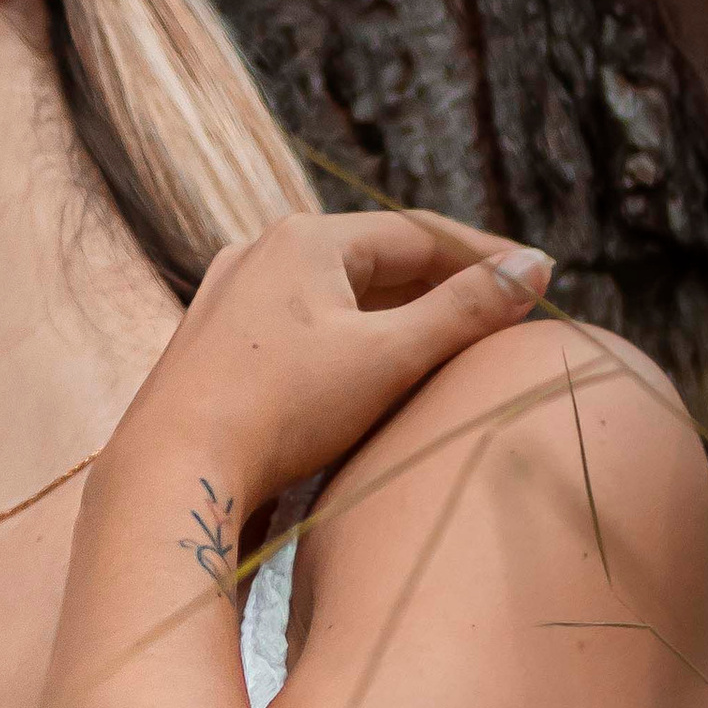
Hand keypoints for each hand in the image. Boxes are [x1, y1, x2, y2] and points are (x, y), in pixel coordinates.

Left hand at [121, 209, 552, 512]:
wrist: (168, 473)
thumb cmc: (281, 412)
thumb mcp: (389, 358)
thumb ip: (466, 311)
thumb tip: (533, 267)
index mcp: (305, 238)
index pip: (419, 234)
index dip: (484, 255)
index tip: (539, 278)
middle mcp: (259, 254)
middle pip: (375, 263)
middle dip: (443, 286)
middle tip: (503, 312)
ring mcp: (228, 301)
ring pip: (334, 299)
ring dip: (395, 317)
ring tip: (448, 343)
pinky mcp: (212, 350)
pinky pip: (299, 331)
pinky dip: (348, 344)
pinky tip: (366, 375)